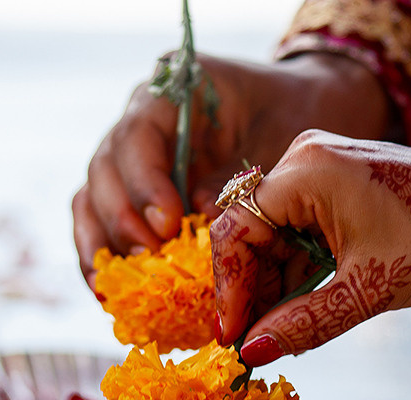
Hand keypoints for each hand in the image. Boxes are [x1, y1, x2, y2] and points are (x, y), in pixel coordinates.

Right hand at [72, 53, 391, 290]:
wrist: (318, 106)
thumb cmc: (306, 118)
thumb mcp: (286, 143)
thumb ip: (245, 182)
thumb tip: (201, 222)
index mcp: (179, 91)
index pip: (139, 134)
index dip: (146, 183)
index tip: (167, 224)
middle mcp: (147, 120)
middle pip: (105, 168)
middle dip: (121, 220)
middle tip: (148, 262)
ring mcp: (140, 156)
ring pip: (92, 196)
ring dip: (103, 246)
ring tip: (115, 290)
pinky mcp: (145, 190)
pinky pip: (110, 222)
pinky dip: (107, 258)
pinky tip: (109, 297)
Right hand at [211, 131, 410, 363]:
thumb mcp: (371, 289)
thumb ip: (304, 321)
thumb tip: (251, 353)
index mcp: (306, 171)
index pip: (235, 231)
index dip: (228, 290)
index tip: (232, 338)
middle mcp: (306, 157)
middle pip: (251, 231)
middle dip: (251, 290)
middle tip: (253, 345)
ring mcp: (324, 166)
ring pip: (276, 233)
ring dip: (275, 283)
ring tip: (278, 335)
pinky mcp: (341, 181)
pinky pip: (302, 228)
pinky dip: (300, 268)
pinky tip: (301, 308)